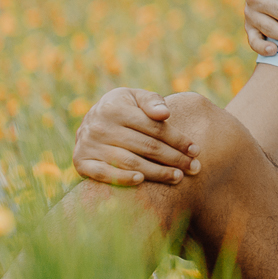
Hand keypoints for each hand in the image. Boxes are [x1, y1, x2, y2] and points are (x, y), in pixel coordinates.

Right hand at [73, 88, 200, 186]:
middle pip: (146, 147)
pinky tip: (143, 181)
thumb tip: (165, 114)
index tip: (196, 150)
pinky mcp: (81, 162)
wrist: (90, 121)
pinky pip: (105, 174)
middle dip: (174, 158)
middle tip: (194, 168)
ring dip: (157, 172)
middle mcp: (99, 126)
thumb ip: (152, 101)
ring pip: (130, 162)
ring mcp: (88, 145)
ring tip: (178, 177)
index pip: (154, 128)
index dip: (178, 139)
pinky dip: (123, 179)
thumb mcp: (136, 97)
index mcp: (115, 108)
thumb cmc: (124, 108)